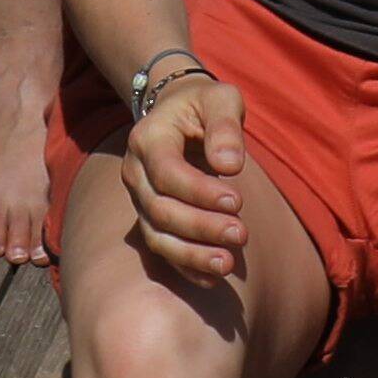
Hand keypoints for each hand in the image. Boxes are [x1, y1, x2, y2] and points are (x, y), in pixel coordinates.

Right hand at [123, 66, 256, 281]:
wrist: (178, 112)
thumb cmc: (204, 104)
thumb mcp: (220, 99)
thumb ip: (225, 125)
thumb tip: (229, 165)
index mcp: (147, 138)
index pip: (167, 173)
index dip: (200, 192)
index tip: (238, 201)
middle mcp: (135, 172)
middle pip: (161, 210)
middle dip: (202, 227)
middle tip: (241, 234)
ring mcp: (139, 199)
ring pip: (157, 236)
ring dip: (192, 254)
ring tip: (228, 263)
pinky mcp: (150, 218)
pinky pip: (162, 249)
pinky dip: (185, 267)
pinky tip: (213, 278)